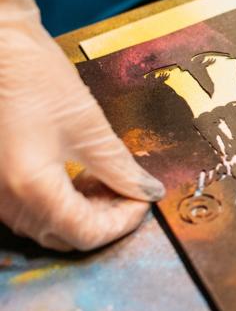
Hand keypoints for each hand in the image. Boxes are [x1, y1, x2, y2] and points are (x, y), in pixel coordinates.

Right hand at [0, 0, 163, 250]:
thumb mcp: (88, 125)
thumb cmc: (31, 76)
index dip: (123, 222)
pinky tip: (81, 175)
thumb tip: (147, 190)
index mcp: (30, 189)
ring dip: (83, 211)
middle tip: (130, 192)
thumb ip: (120, 166)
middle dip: (105, 219)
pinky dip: (59, 200)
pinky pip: (28, 207)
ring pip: (46, 224)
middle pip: (65, 235)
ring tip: (109, 182)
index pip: (86, 234)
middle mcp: (4, 200)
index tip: (143, 199)